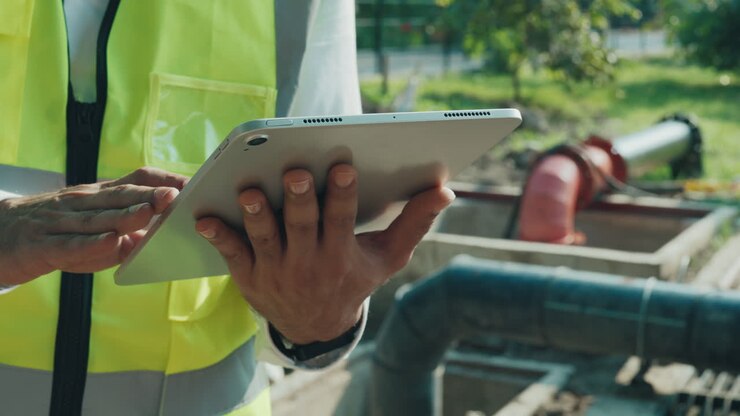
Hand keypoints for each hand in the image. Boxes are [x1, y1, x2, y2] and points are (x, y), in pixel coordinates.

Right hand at [0, 167, 187, 285]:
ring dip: (126, 215)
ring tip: (150, 213)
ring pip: (98, 218)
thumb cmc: (57, 233)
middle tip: (176, 194)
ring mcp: (61, 222)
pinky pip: (70, 245)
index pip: (135, 180)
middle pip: (119, 196)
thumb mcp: (92, 226)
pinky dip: (91, 244)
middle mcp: (81, 203)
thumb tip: (158, 236)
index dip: (162, 180)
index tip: (190, 184)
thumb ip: (125, 230)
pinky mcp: (43, 245)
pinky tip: (111, 241)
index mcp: (98, 195)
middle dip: (149, 195)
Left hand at [196, 164, 454, 343]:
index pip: (342, 220)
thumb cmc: (354, 279)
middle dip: (299, 201)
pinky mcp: (248, 275)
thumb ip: (415, 222)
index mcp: (342, 254)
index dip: (341, 194)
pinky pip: (231, 254)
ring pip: (265, 239)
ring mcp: (276, 269)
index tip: (342, 166)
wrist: (315, 325)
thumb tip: (446, 189)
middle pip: (302, 227)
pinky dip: (218, 237)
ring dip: (256, 215)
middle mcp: (308, 262)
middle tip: (293, 172)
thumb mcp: (388, 256)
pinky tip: (202, 218)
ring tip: (249, 191)